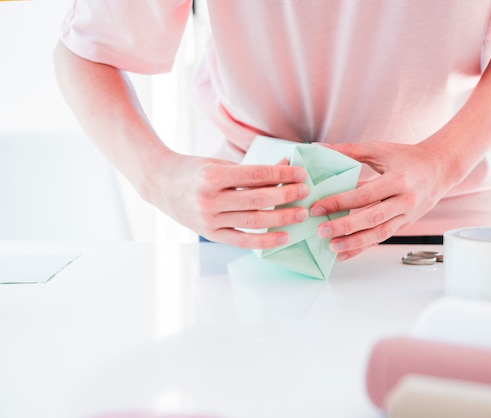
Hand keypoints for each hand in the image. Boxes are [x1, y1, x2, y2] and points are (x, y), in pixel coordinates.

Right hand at [145, 152, 309, 248]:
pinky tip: (283, 237)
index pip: (256, 175)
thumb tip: (286, 167)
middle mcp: (209, 199)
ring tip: (300, 214)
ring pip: (253, 221)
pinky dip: (264, 240)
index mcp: (212, 175)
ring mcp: (208, 219)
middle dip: (286, 196)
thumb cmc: (195, 170)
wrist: (160, 184)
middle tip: (306, 192)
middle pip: (258, 200)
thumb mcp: (221, 163)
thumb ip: (252, 170)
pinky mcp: (210, 234)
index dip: (282, 174)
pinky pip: (242, 240)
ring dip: (281, 218)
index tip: (301, 174)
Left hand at [310, 141, 455, 259]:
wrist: (440, 168)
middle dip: (345, 227)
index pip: (365, 195)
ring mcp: (406, 215)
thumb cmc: (408, 157)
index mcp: (398, 180)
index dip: (340, 202)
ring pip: (379, 234)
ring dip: (354, 244)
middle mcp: (405, 201)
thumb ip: (350, 150)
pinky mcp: (405, 225)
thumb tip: (320, 147)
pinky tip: (345, 253)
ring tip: (331, 248)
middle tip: (321, 231)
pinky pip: (382, 238)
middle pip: (372, 218)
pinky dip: (363, 247)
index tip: (318, 207)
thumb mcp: (380, 149)